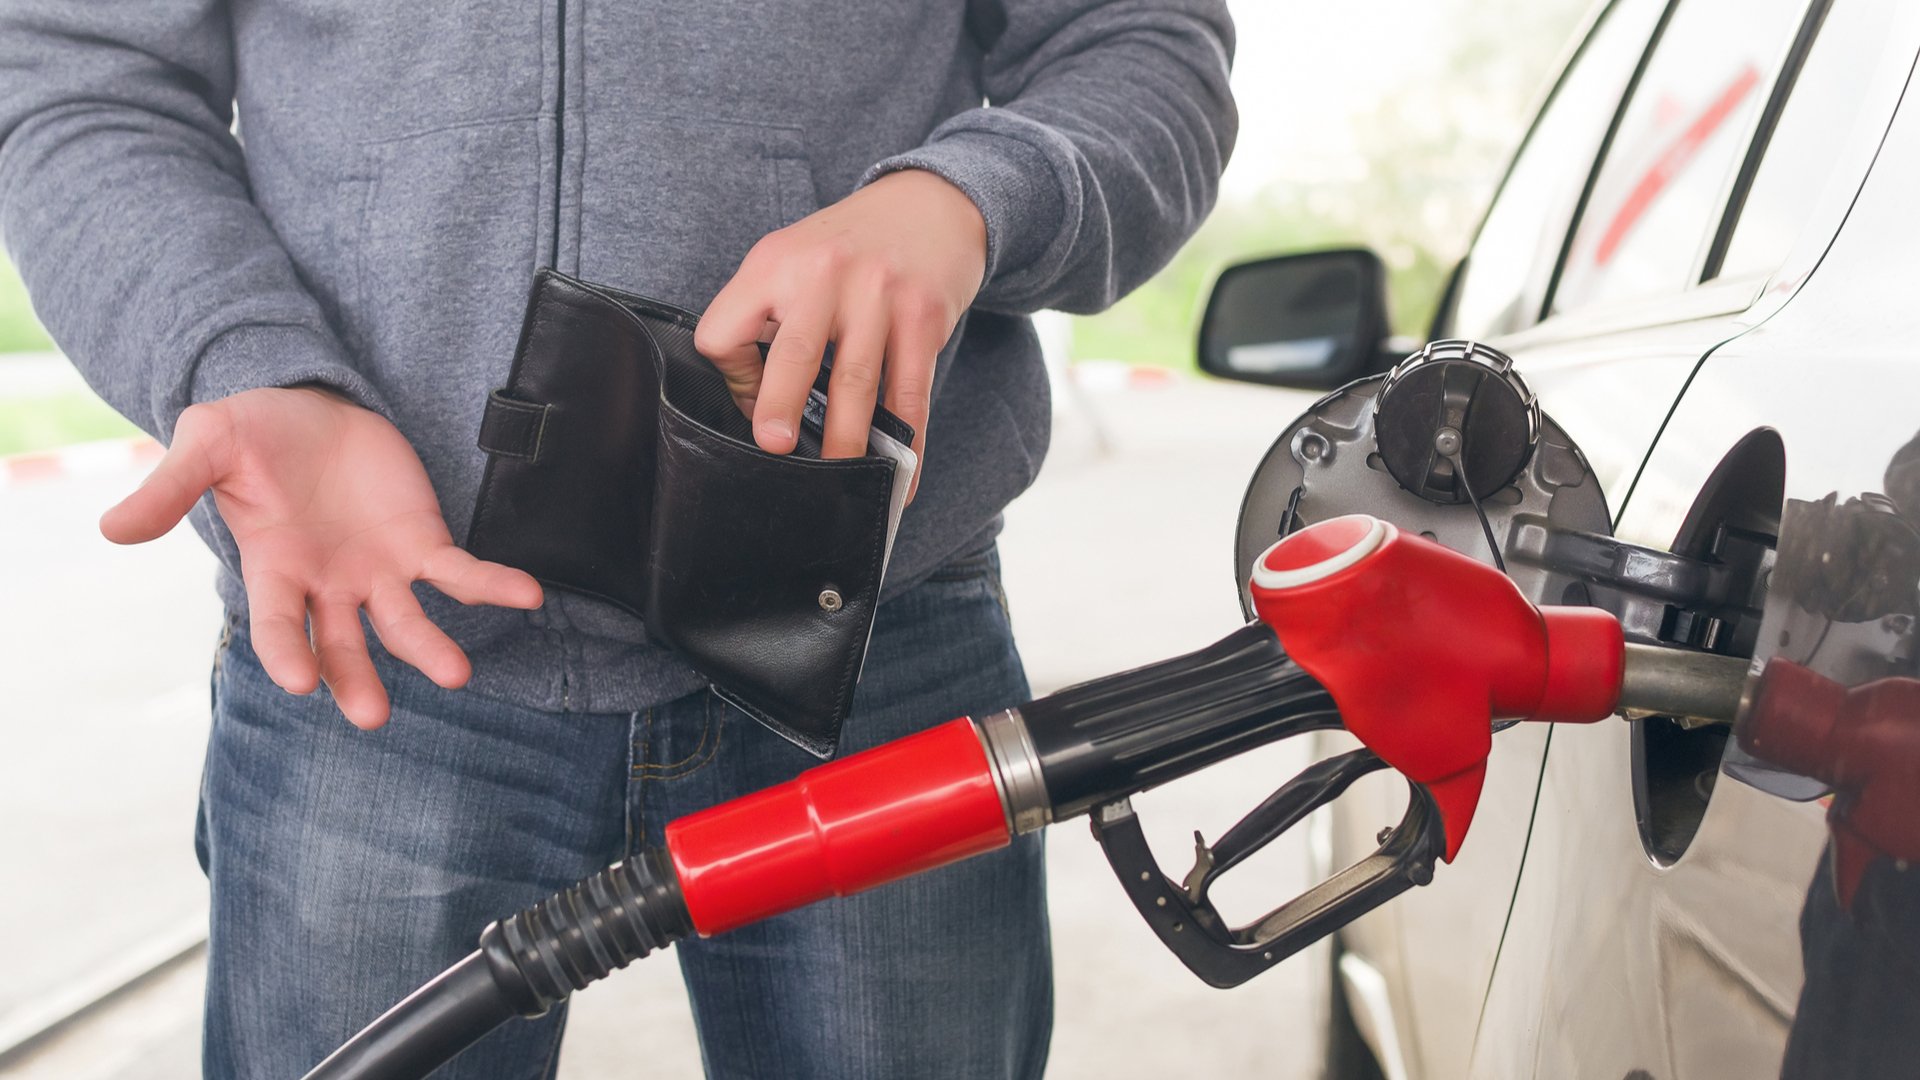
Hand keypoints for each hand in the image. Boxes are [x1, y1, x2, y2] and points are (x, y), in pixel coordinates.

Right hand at [101, 387, 542, 728]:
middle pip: (344, 645)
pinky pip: (459, 574)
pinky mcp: (421, 544)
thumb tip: (110, 531)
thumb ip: (170, 489)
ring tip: (456, 674)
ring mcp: (377, 571)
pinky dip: (493, 586)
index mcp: (273, 569)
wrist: (309, 403)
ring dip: (429, 649)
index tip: (300, 684)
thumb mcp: (205, 446)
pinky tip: (528, 596)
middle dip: (357, 680)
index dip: (286, 653)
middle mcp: (327, 584)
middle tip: (374, 716)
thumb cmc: (251, 432)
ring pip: (404, 624)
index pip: (277, 624)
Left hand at [695, 168, 987, 498]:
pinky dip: (907, 439)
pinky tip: (902, 471)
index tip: (750, 397)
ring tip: (839, 476)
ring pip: (855, 381)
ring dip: (847, 439)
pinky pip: (911, 391)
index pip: (727, 329)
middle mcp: (824, 273)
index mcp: (774, 262)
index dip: (731, 374)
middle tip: (775, 448)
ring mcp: (879, 294)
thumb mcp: (793, 259)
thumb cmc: (851, 246)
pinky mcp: (924, 315)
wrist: (931, 204)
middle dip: (781, 407)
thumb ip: (766, 316)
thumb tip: (755, 401)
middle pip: (794, 353)